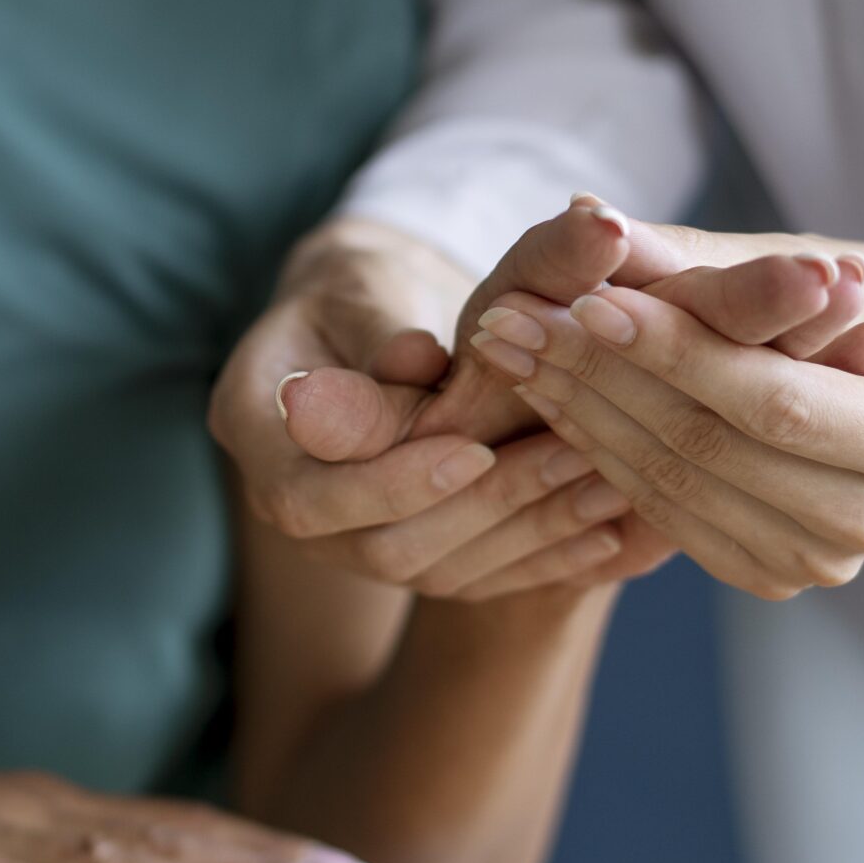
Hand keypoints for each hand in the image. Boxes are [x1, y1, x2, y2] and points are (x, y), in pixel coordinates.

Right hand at [213, 221, 620, 594]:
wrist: (368, 323)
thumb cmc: (363, 285)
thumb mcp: (366, 284)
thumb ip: (386, 326)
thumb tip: (416, 358)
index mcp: (252, 425)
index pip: (308, 495)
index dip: (390, 483)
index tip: (472, 447)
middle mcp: (287, 498)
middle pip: (377, 546)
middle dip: (480, 508)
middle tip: (569, 456)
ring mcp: (344, 539)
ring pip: (432, 570)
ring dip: (526, 534)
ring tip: (607, 485)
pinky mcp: (403, 552)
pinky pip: (472, 578)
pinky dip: (543, 558)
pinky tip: (611, 531)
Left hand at [466, 279, 863, 598]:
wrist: (862, 370)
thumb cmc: (831, 296)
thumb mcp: (784, 259)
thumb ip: (692, 256)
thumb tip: (586, 215)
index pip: (770, 398)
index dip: (672, 352)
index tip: (582, 302)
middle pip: (713, 448)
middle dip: (602, 378)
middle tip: (510, 321)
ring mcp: (824, 562)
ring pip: (673, 485)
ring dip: (578, 414)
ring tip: (508, 350)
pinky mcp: (768, 575)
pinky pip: (662, 513)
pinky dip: (595, 452)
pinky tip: (543, 396)